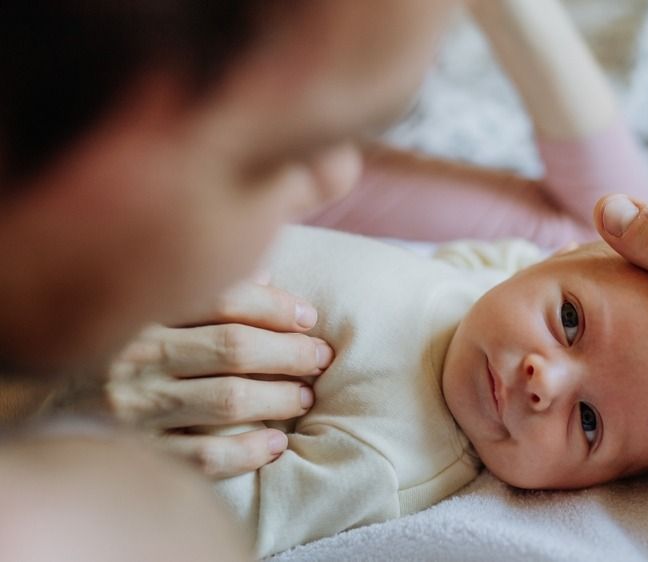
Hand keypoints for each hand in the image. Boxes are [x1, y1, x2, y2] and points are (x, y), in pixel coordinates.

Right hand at [104, 276, 333, 477]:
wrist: (41, 412)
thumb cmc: (108, 351)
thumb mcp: (141, 310)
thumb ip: (200, 292)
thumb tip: (266, 276)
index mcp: (139, 311)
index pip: (222, 298)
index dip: (275, 306)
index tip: (309, 316)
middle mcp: (134, 356)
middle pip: (233, 348)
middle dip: (290, 352)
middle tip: (320, 357)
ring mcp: (133, 408)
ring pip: (228, 400)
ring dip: (278, 398)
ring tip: (304, 396)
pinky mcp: (136, 452)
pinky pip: (205, 456)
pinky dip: (248, 450)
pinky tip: (276, 443)